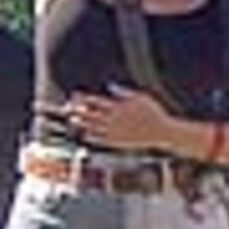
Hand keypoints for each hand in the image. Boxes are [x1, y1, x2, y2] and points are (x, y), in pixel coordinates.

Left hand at [60, 87, 186, 154]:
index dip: (84, 99)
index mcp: (119, 107)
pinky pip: (101, 140)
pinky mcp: (118, 142)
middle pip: (91, 114)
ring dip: (82, 123)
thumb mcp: (140, 97)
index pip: (96, 102)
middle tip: (67, 107)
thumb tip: (109, 85)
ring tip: (73, 119)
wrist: (161, 133)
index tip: (74, 96)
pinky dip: (92, 137)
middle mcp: (114, 120)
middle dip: (78, 110)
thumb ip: (123, 92)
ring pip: (94, 127)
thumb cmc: (153, 112)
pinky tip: (85, 134)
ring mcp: (115, 132)